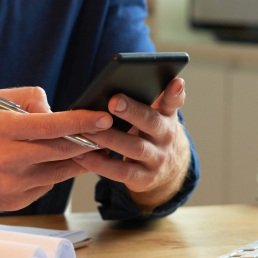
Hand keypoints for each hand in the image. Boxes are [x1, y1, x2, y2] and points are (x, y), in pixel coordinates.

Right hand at [0, 87, 112, 214]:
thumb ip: (29, 99)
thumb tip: (59, 113)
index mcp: (2, 129)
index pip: (52, 126)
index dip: (82, 122)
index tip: (105, 119)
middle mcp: (7, 159)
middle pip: (61, 151)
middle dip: (87, 142)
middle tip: (107, 134)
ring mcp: (11, 185)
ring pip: (58, 171)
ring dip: (74, 160)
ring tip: (84, 149)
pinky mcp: (13, 203)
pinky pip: (46, 186)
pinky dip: (52, 175)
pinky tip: (47, 166)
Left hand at [72, 78, 189, 210]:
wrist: (165, 172)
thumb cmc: (150, 135)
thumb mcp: (156, 117)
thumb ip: (148, 99)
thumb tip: (123, 79)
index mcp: (166, 117)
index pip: (173, 102)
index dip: (175, 92)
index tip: (176, 81)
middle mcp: (165, 137)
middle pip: (151, 122)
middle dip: (132, 111)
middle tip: (114, 101)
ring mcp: (156, 159)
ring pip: (134, 148)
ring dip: (110, 138)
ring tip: (89, 129)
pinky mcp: (144, 178)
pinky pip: (120, 171)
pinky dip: (100, 164)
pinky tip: (81, 154)